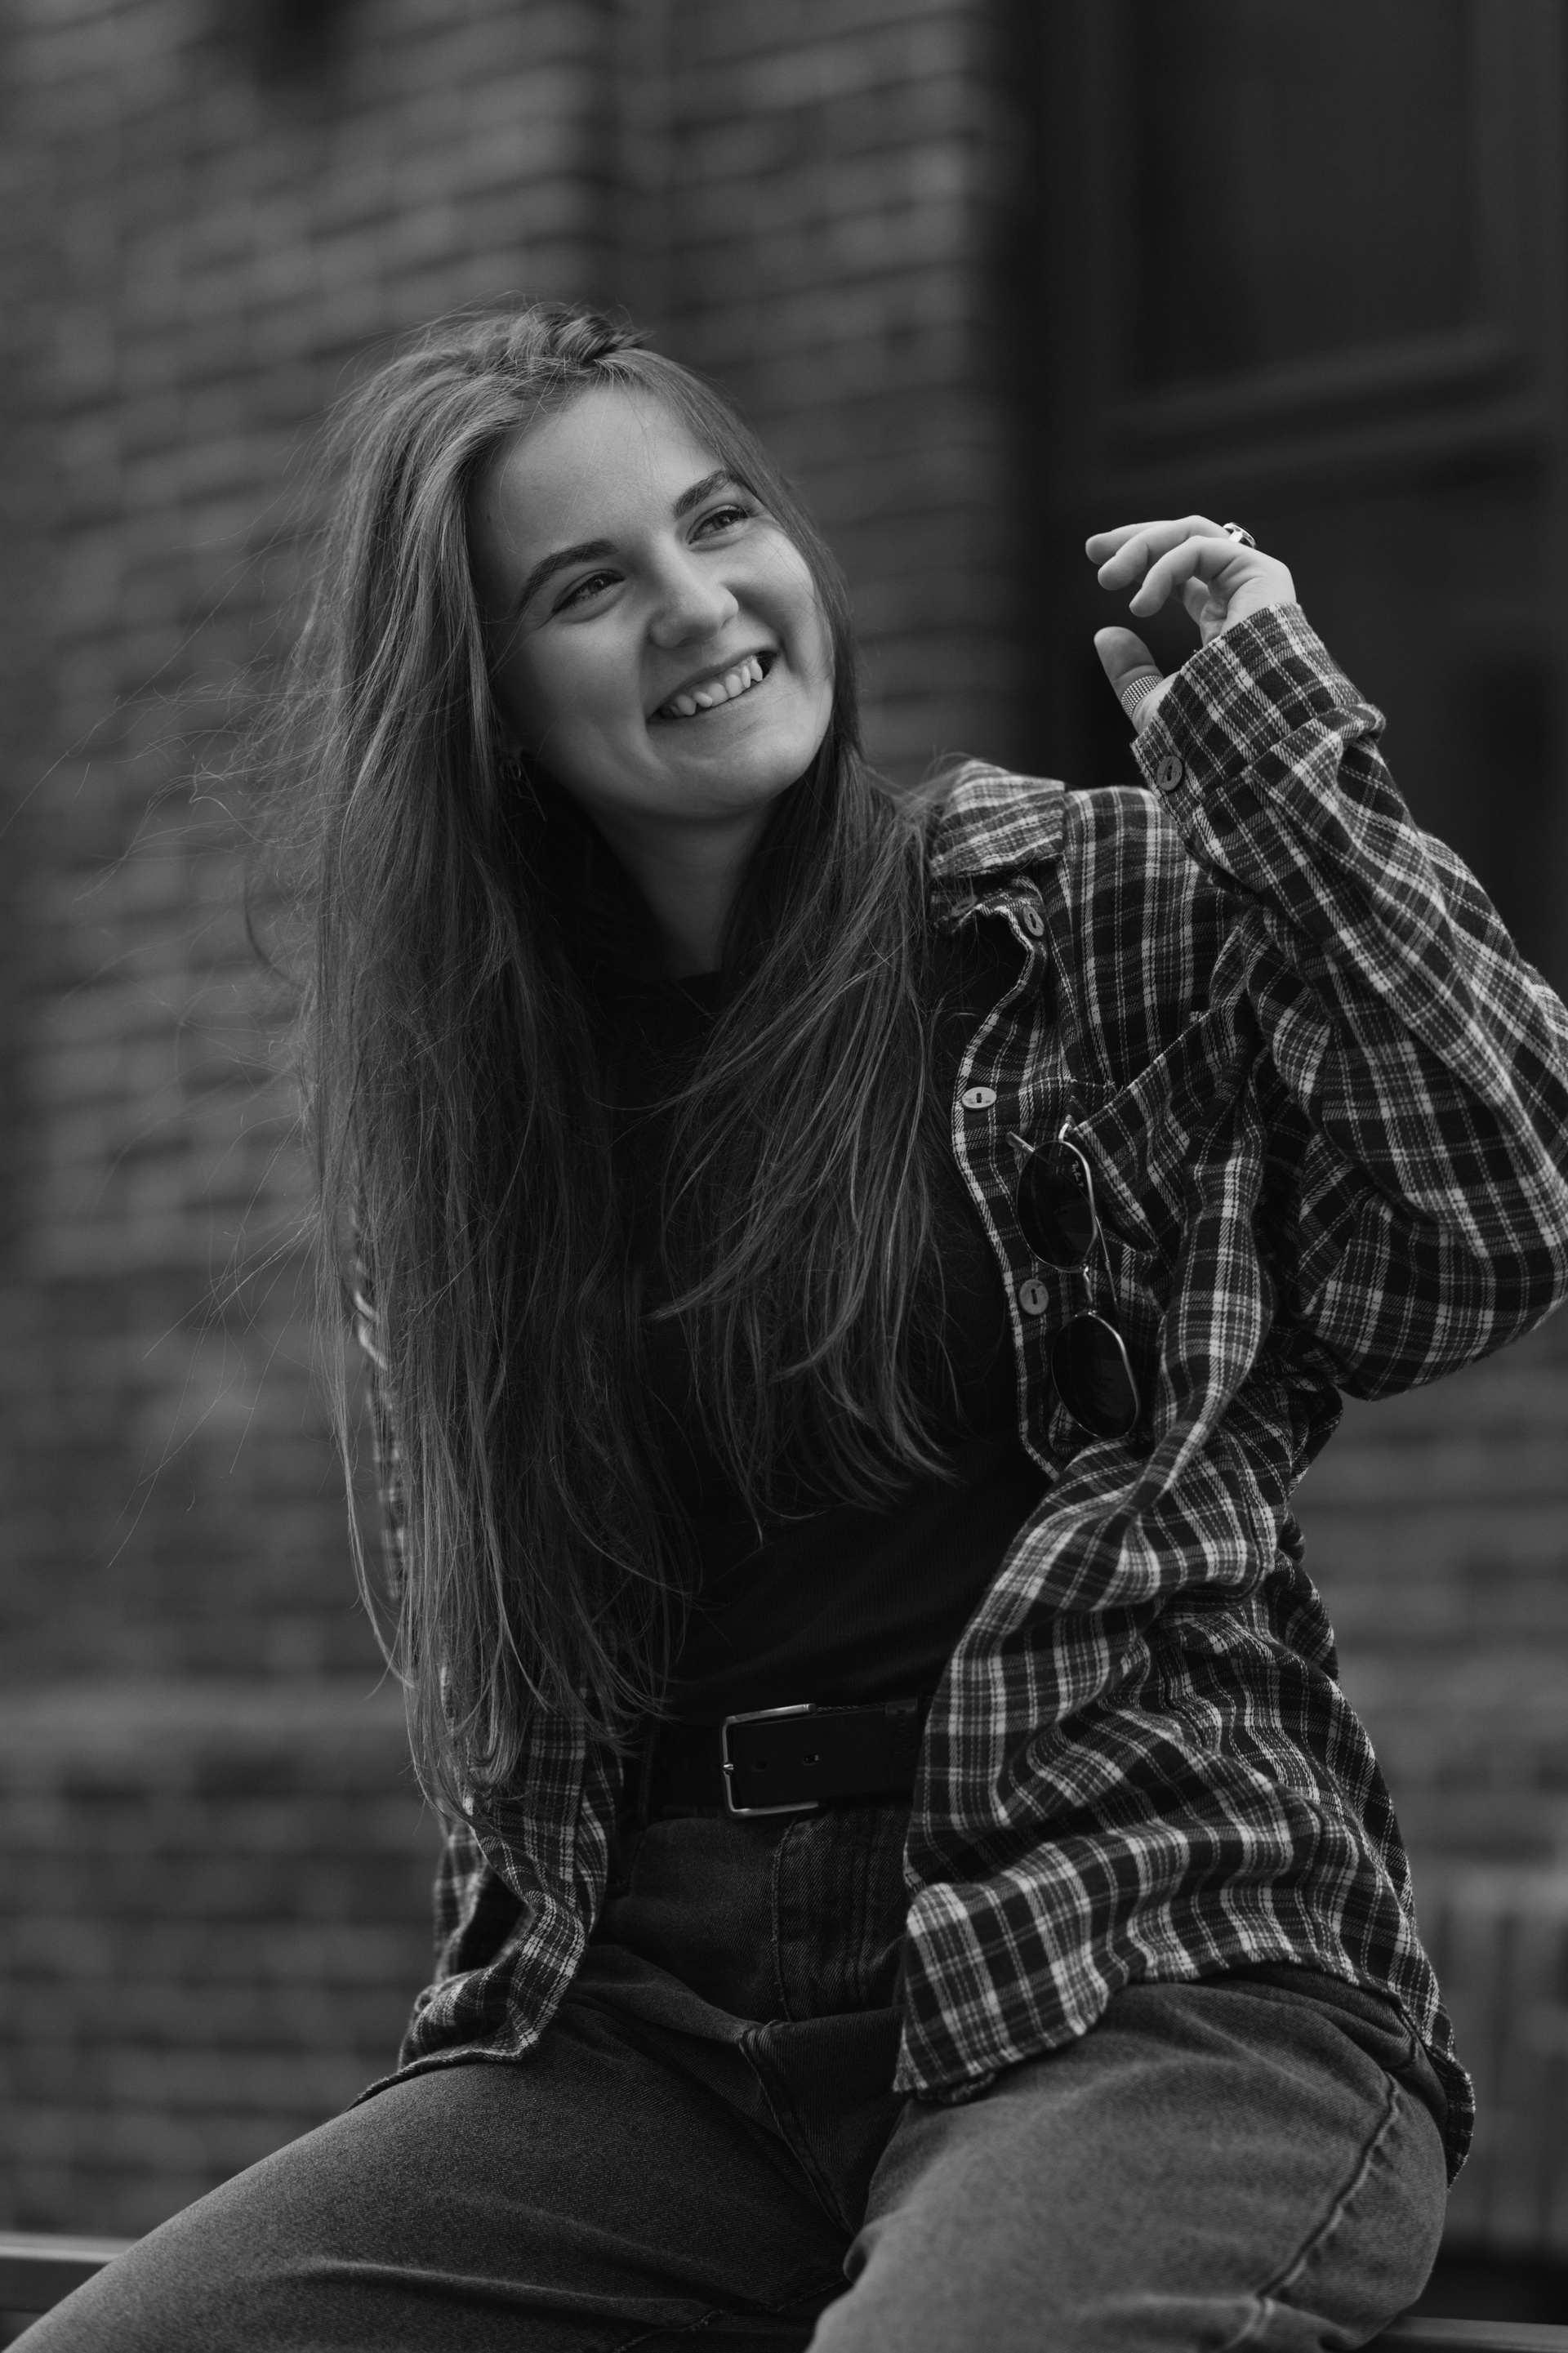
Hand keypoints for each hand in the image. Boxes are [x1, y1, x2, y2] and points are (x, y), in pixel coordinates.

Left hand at [1085, 517, 1295, 735]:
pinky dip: (1164, 567)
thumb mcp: (1155, 704)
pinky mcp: (1262, 574)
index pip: (1181, 572)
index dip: (1142, 562)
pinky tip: (1142, 604)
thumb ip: (1132, 673)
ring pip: (1193, 534)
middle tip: (1094, 550)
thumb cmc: (1209, 734)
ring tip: (1107, 576)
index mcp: (1220, 621)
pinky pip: (1202, 548)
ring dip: (1143, 545)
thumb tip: (1105, 636)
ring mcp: (1253, 583)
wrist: (1248, 739)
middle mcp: (1238, 596)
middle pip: (1186, 541)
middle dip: (1137, 539)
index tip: (1102, 569)